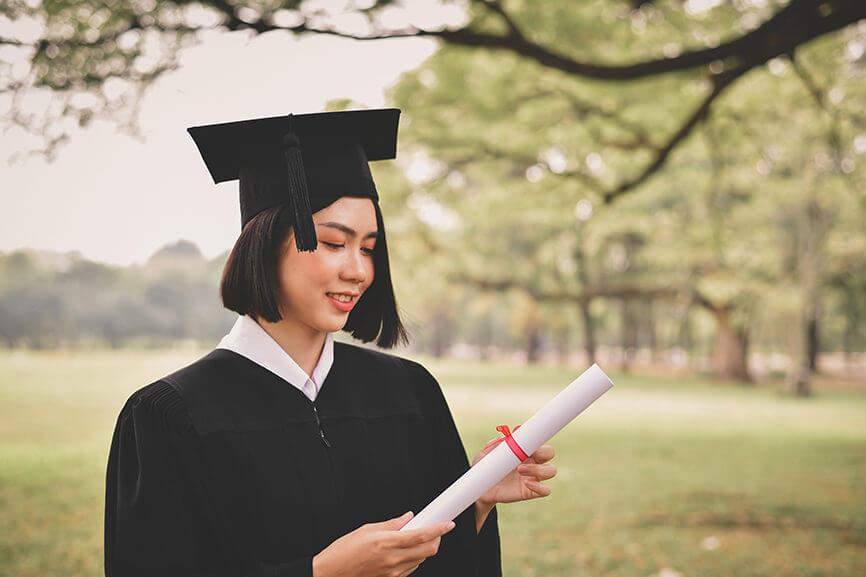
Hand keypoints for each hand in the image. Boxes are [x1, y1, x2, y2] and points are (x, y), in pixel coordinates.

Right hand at [312, 511, 454, 576]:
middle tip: (434, 530)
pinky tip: (406, 552)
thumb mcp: (365, 530)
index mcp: (385, 542)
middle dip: (436, 539)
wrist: (331, 574)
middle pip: (427, 551)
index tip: (448, 523)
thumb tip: (407, 517)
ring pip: (421, 560)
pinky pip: (410, 569)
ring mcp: (392, 573)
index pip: (420, 535)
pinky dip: (414, 559)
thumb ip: (391, 524)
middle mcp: (392, 559)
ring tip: (415, 539)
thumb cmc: (343, 552)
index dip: (438, 529)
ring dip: (424, 549)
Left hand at [472, 438, 556, 506]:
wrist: (482, 488)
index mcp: (524, 450)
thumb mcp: (486, 454)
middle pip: (550, 452)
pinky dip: (540, 487)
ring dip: (539, 469)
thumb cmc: (486, 468)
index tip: (528, 441)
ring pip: (551, 471)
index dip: (538, 439)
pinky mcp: (531, 492)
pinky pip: (546, 490)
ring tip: (520, 470)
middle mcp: (532, 462)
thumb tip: (505, 437)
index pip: (539, 440)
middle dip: (542, 452)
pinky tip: (527, 483)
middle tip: (526, 455)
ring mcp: (533, 477)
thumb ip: (496, 444)